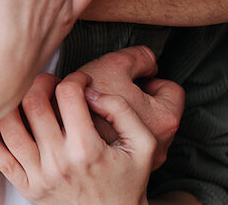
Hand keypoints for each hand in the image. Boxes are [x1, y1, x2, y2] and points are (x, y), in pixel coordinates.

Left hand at [0, 74, 154, 204]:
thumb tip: (91, 91)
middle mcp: (59, 162)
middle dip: (41, 82)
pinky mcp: (26, 187)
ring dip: (14, 101)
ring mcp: (38, 176)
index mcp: (87, 149)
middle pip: (34, 103)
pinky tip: (4, 118)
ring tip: (29, 97)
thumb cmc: (128, 179)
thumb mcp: (143, 144)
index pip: (68, 95)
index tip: (80, 81)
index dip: (75, 78)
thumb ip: (123, 111)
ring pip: (9, 126)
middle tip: (51, 83)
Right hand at [71, 46, 184, 168]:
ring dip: (122, 117)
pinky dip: (112, 134)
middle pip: (155, 110)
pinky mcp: (124, 171)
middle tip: (111, 92)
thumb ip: (138, 57)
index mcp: (165, 120)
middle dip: (135, 98)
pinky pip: (124, 145)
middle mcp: (160, 147)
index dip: (148, 77)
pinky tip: (93, 127)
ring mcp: (143, 163)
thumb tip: (149, 61)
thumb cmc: (89, 105)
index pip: (171, 88)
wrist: (56, 149)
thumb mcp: (113, 66)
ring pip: (139, 128)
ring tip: (99, 110)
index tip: (128, 78)